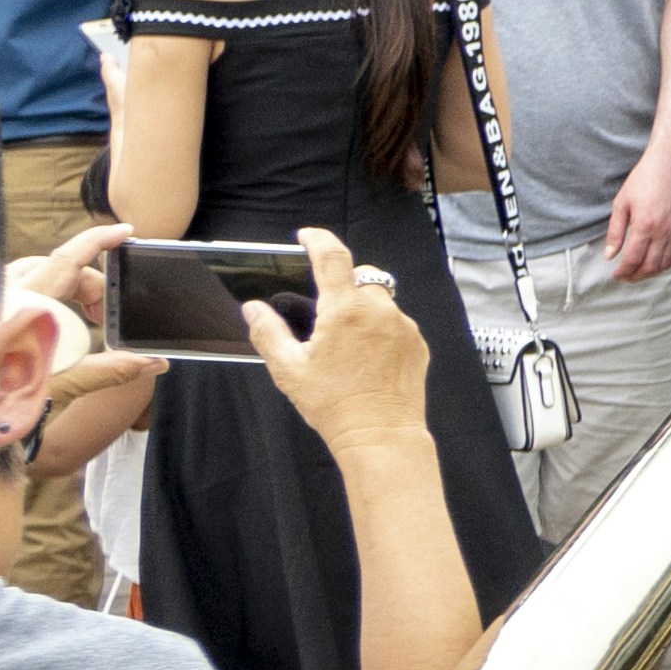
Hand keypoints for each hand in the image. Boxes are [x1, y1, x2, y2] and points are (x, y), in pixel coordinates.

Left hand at [0, 224, 146, 464]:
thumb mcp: (58, 386)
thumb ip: (107, 370)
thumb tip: (154, 363)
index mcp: (23, 306)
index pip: (66, 260)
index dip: (98, 242)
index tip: (125, 231)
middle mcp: (0, 296)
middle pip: (56, 267)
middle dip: (89, 284)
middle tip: (106, 317)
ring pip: (33, 272)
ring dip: (65, 285)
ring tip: (81, 316)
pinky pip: (14, 284)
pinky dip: (42, 291)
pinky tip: (49, 318)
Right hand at [241, 229, 435, 453]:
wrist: (380, 433)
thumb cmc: (333, 404)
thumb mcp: (288, 369)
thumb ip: (268, 333)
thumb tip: (253, 308)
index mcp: (345, 310)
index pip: (332, 256)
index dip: (318, 239)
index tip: (307, 236)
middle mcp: (379, 311)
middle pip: (360, 278)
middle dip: (341, 285)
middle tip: (323, 312)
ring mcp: (403, 326)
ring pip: (380, 301)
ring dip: (362, 309)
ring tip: (344, 343)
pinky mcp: (417, 343)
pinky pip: (396, 323)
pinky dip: (379, 329)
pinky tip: (365, 357)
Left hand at [602, 155, 670, 281]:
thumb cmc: (644, 179)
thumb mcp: (621, 203)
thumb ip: (616, 232)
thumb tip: (610, 255)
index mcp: (645, 226)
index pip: (633, 259)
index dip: (622, 271)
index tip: (615, 275)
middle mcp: (664, 231)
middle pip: (651, 266)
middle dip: (636, 276)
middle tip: (625, 277)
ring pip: (666, 263)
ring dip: (652, 273)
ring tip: (639, 273)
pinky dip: (668, 263)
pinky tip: (658, 264)